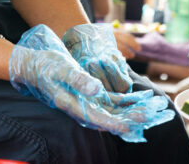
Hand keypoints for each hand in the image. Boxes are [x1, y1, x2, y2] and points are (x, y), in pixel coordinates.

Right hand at [9, 24, 173, 141]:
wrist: (33, 63)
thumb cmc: (46, 65)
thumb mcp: (62, 69)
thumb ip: (78, 80)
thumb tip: (96, 90)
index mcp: (74, 105)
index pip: (100, 118)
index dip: (119, 122)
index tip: (136, 125)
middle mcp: (82, 106)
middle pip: (111, 116)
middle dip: (133, 116)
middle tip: (155, 113)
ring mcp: (86, 100)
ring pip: (113, 109)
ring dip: (132, 108)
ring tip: (152, 106)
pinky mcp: (89, 92)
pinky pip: (110, 99)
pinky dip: (124, 99)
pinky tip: (138, 97)